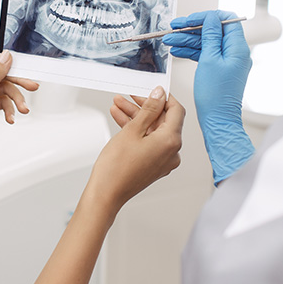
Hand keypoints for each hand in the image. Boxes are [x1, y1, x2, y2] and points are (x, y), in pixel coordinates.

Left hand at [0, 51, 38, 175]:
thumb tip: (5, 56)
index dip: (7, 63)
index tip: (22, 66)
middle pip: (1, 75)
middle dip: (16, 84)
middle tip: (31, 86)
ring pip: (5, 90)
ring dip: (15, 100)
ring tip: (22, 109)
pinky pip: (4, 102)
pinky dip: (9, 109)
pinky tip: (10, 118)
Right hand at [88, 87, 185, 213]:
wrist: (106, 193)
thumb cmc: (117, 168)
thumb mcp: (132, 130)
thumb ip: (149, 109)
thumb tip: (159, 95)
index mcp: (171, 141)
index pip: (176, 110)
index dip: (163, 97)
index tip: (151, 90)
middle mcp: (172, 152)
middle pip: (162, 121)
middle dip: (144, 107)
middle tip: (128, 97)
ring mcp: (163, 160)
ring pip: (153, 131)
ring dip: (137, 118)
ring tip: (118, 106)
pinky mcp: (154, 165)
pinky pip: (149, 142)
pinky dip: (137, 132)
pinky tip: (121, 120)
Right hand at [163, 11, 253, 183]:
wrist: (217, 120)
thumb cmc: (216, 96)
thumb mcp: (209, 60)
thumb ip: (210, 36)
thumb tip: (211, 19)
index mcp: (237, 48)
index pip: (225, 21)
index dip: (206, 17)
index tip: (189, 20)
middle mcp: (234, 53)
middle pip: (213, 31)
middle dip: (192, 29)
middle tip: (174, 29)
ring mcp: (226, 62)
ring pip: (206, 43)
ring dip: (187, 41)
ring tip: (169, 41)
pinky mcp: (218, 70)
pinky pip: (204, 55)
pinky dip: (191, 52)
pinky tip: (177, 51)